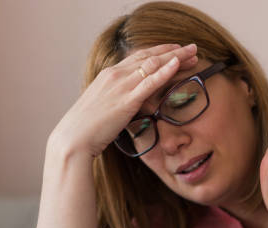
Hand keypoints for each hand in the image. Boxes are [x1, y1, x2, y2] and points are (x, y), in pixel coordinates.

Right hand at [49, 43, 197, 157]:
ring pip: (153, 65)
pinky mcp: (126, 100)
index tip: (175, 51)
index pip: (138, 58)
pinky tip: (177, 64)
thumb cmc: (87, 127)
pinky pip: (149, 82)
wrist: (74, 138)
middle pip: (149, 57)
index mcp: (109, 75)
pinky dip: (165, 71)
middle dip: (172, 51)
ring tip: (193, 53)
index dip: (159, 53)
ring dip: (175, 57)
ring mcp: (121, 85)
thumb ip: (118, 100)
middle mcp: (115, 75)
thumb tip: (130, 105)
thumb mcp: (104, 107)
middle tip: (192, 48)